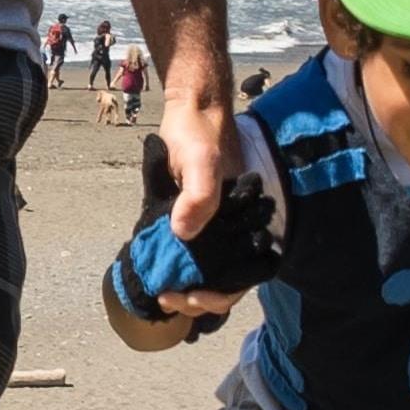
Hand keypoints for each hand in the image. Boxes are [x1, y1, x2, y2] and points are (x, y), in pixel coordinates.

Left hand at [101, 131, 249, 345]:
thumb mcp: (199, 161)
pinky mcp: (198, 220)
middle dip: (198, 300)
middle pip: (225, 283)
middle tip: (167, 297)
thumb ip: (199, 195)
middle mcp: (235, 229)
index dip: (218, 295)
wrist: (191, 109)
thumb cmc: (199, 133)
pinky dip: (181, 272)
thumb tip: (183, 233)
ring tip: (162, 295)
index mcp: (247, 222)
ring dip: (189, 292)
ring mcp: (217, 227)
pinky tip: (162, 277)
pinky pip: (194, 255)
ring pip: (210, 275)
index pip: (243, 277)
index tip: (189, 295)